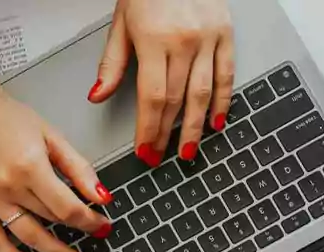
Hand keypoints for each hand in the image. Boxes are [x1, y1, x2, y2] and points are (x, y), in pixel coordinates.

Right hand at [0, 92, 115, 251]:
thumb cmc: (7, 119)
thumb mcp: (51, 136)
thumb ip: (78, 168)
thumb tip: (101, 196)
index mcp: (30, 167)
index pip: (67, 207)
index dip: (89, 220)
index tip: (102, 224)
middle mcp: (8, 187)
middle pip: (50, 221)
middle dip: (77, 231)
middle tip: (94, 237)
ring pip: (27, 236)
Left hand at [89, 0, 234, 165]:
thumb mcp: (121, 24)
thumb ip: (111, 63)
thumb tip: (98, 95)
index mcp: (154, 41)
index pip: (151, 98)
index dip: (148, 129)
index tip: (144, 150)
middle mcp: (184, 42)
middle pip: (175, 100)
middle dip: (167, 134)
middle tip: (160, 157)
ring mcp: (208, 39)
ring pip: (202, 93)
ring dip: (195, 127)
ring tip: (187, 150)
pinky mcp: (226, 34)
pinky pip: (226, 74)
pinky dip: (222, 100)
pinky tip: (216, 121)